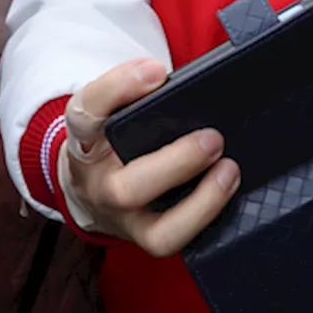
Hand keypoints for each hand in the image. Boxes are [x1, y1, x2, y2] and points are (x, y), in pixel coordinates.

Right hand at [60, 59, 239, 257]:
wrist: (87, 184)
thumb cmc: (111, 136)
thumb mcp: (109, 107)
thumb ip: (134, 90)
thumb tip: (177, 80)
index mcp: (84, 138)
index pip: (86, 113)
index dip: (119, 88)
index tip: (157, 71)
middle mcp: (98, 184)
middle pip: (125, 189)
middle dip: (176, 164)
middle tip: (212, 139)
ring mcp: (122, 218)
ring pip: (157, 232)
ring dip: (200, 204)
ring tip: (229, 170)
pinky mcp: (144, 238)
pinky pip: (175, 241)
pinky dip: (205, 219)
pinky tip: (225, 192)